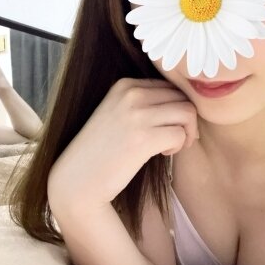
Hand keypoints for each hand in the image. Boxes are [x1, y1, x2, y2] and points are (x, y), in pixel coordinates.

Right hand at [47, 78, 198, 207]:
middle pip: (183, 97)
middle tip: (175, 139)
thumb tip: (183, 102)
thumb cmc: (102, 150)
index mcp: (125, 85)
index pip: (171, 86)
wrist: (77, 180)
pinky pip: (181, 134)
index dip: (177, 108)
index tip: (168, 126)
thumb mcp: (118, 113)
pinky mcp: (143, 138)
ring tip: (169, 146)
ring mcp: (137, 114)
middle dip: (186, 120)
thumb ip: (144, 102)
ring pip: (187, 113)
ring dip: (186, 132)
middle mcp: (131, 93)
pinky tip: (163, 154)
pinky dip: (178, 146)